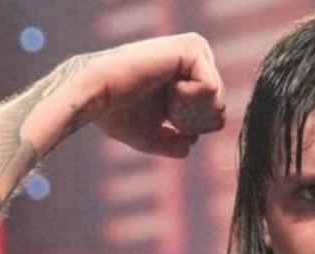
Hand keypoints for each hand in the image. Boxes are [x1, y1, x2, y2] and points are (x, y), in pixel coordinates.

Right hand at [61, 33, 225, 157]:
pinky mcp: (191, 47)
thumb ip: (173, 143)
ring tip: (166, 98)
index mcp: (186, 74)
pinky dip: (188, 100)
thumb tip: (192, 145)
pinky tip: (168, 88)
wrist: (95, 96)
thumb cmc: (115, 113)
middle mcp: (193, 57)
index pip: (214, 110)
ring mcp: (194, 49)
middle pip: (219, 106)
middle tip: (167, 110)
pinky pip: (211, 88)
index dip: (194, 128)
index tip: (168, 121)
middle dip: (193, 121)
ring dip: (189, 111)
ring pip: (218, 98)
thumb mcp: (149, 136)